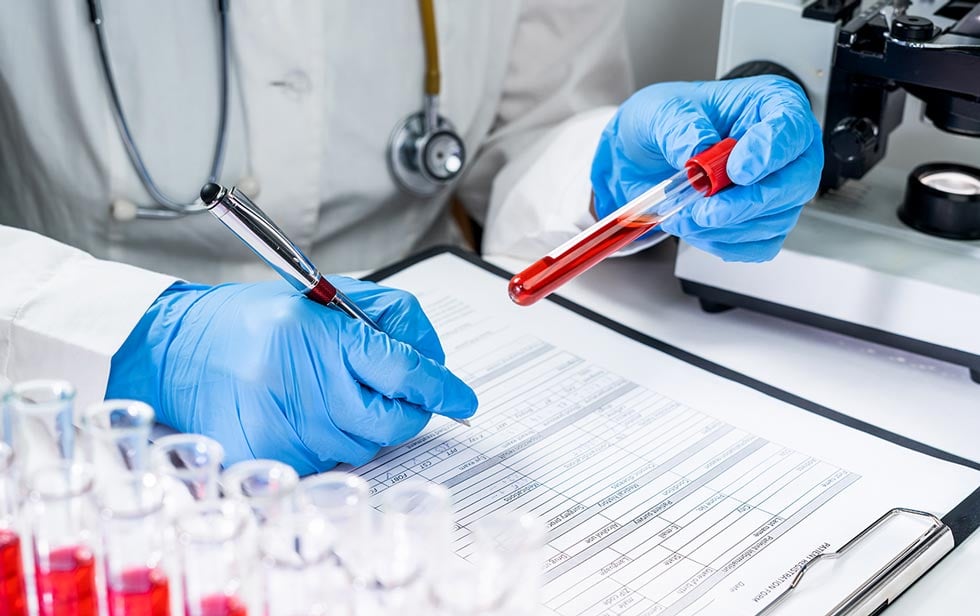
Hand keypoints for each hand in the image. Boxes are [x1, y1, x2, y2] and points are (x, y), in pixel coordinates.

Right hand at [106, 278, 477, 473]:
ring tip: (324, 390)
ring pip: (365, 444)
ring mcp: (288, 424)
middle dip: (406, 407)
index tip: (462, 398)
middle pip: (394, 418)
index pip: (404, 369)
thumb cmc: (252, 320)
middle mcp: (306, 381)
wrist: (180, 350)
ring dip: (363, 423)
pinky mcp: (273, 455)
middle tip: (391, 388)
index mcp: (322, 333)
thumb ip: (386, 321)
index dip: (441, 386)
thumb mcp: (323, 297)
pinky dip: (330, 440)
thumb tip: (433, 361)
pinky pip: (330, 460)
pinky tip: (302, 411)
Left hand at [591, 76, 822, 261]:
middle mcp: (784, 148)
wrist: (645, 156)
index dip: (770, 152)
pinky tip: (697, 229)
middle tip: (708, 210)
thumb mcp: (661, 110)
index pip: (792, 128)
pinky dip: (725, 243)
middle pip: (796, 182)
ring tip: (687, 216)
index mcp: (771, 104)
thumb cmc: (667, 123)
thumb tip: (697, 151)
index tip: (736, 171)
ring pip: (777, 220)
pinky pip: (760, 245)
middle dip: (750, 202)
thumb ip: (679, 127)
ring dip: (728, 227)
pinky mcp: (762, 220)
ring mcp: (778, 187)